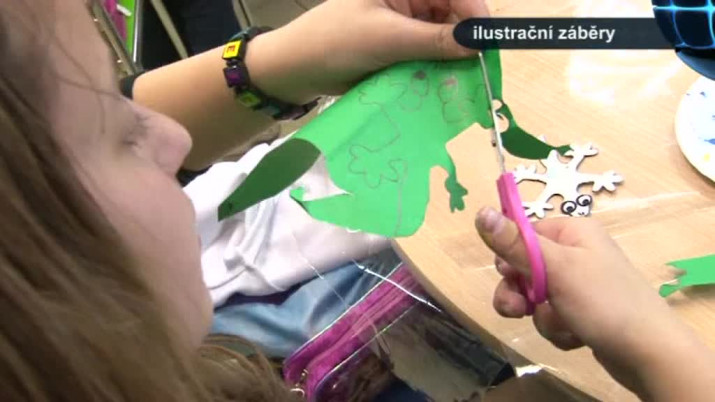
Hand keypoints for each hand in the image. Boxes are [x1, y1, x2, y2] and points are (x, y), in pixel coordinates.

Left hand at [245, 0, 487, 103]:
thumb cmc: (334, 42)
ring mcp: (404, 21)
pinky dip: (436, 68)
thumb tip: (477, 44)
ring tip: (462, 80)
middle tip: (478, 69)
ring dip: (451, 57)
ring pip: (443, 36)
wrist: (295, 69)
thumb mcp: (385, 38)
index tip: (487, 43)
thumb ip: (433, 40)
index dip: (474, 14)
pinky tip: (443, 83)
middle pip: (452, 13)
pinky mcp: (399, 45)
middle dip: (465, 39)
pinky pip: (428, 54)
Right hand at [474, 207, 703, 394]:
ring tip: (561, 326)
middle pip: (525, 268)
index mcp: (572, 231)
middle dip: (521, 293)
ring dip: (541, 315)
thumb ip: (514, 243)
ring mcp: (581, 284)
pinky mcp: (584, 311)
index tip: (509, 275)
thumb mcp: (554, 268)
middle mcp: (577, 252)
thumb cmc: (602, 301)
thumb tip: (479, 212)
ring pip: (536, 297)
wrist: (649, 352)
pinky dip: (557, 328)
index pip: (523, 234)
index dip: (511, 257)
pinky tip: (575, 335)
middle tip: (522, 309)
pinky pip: (553, 316)